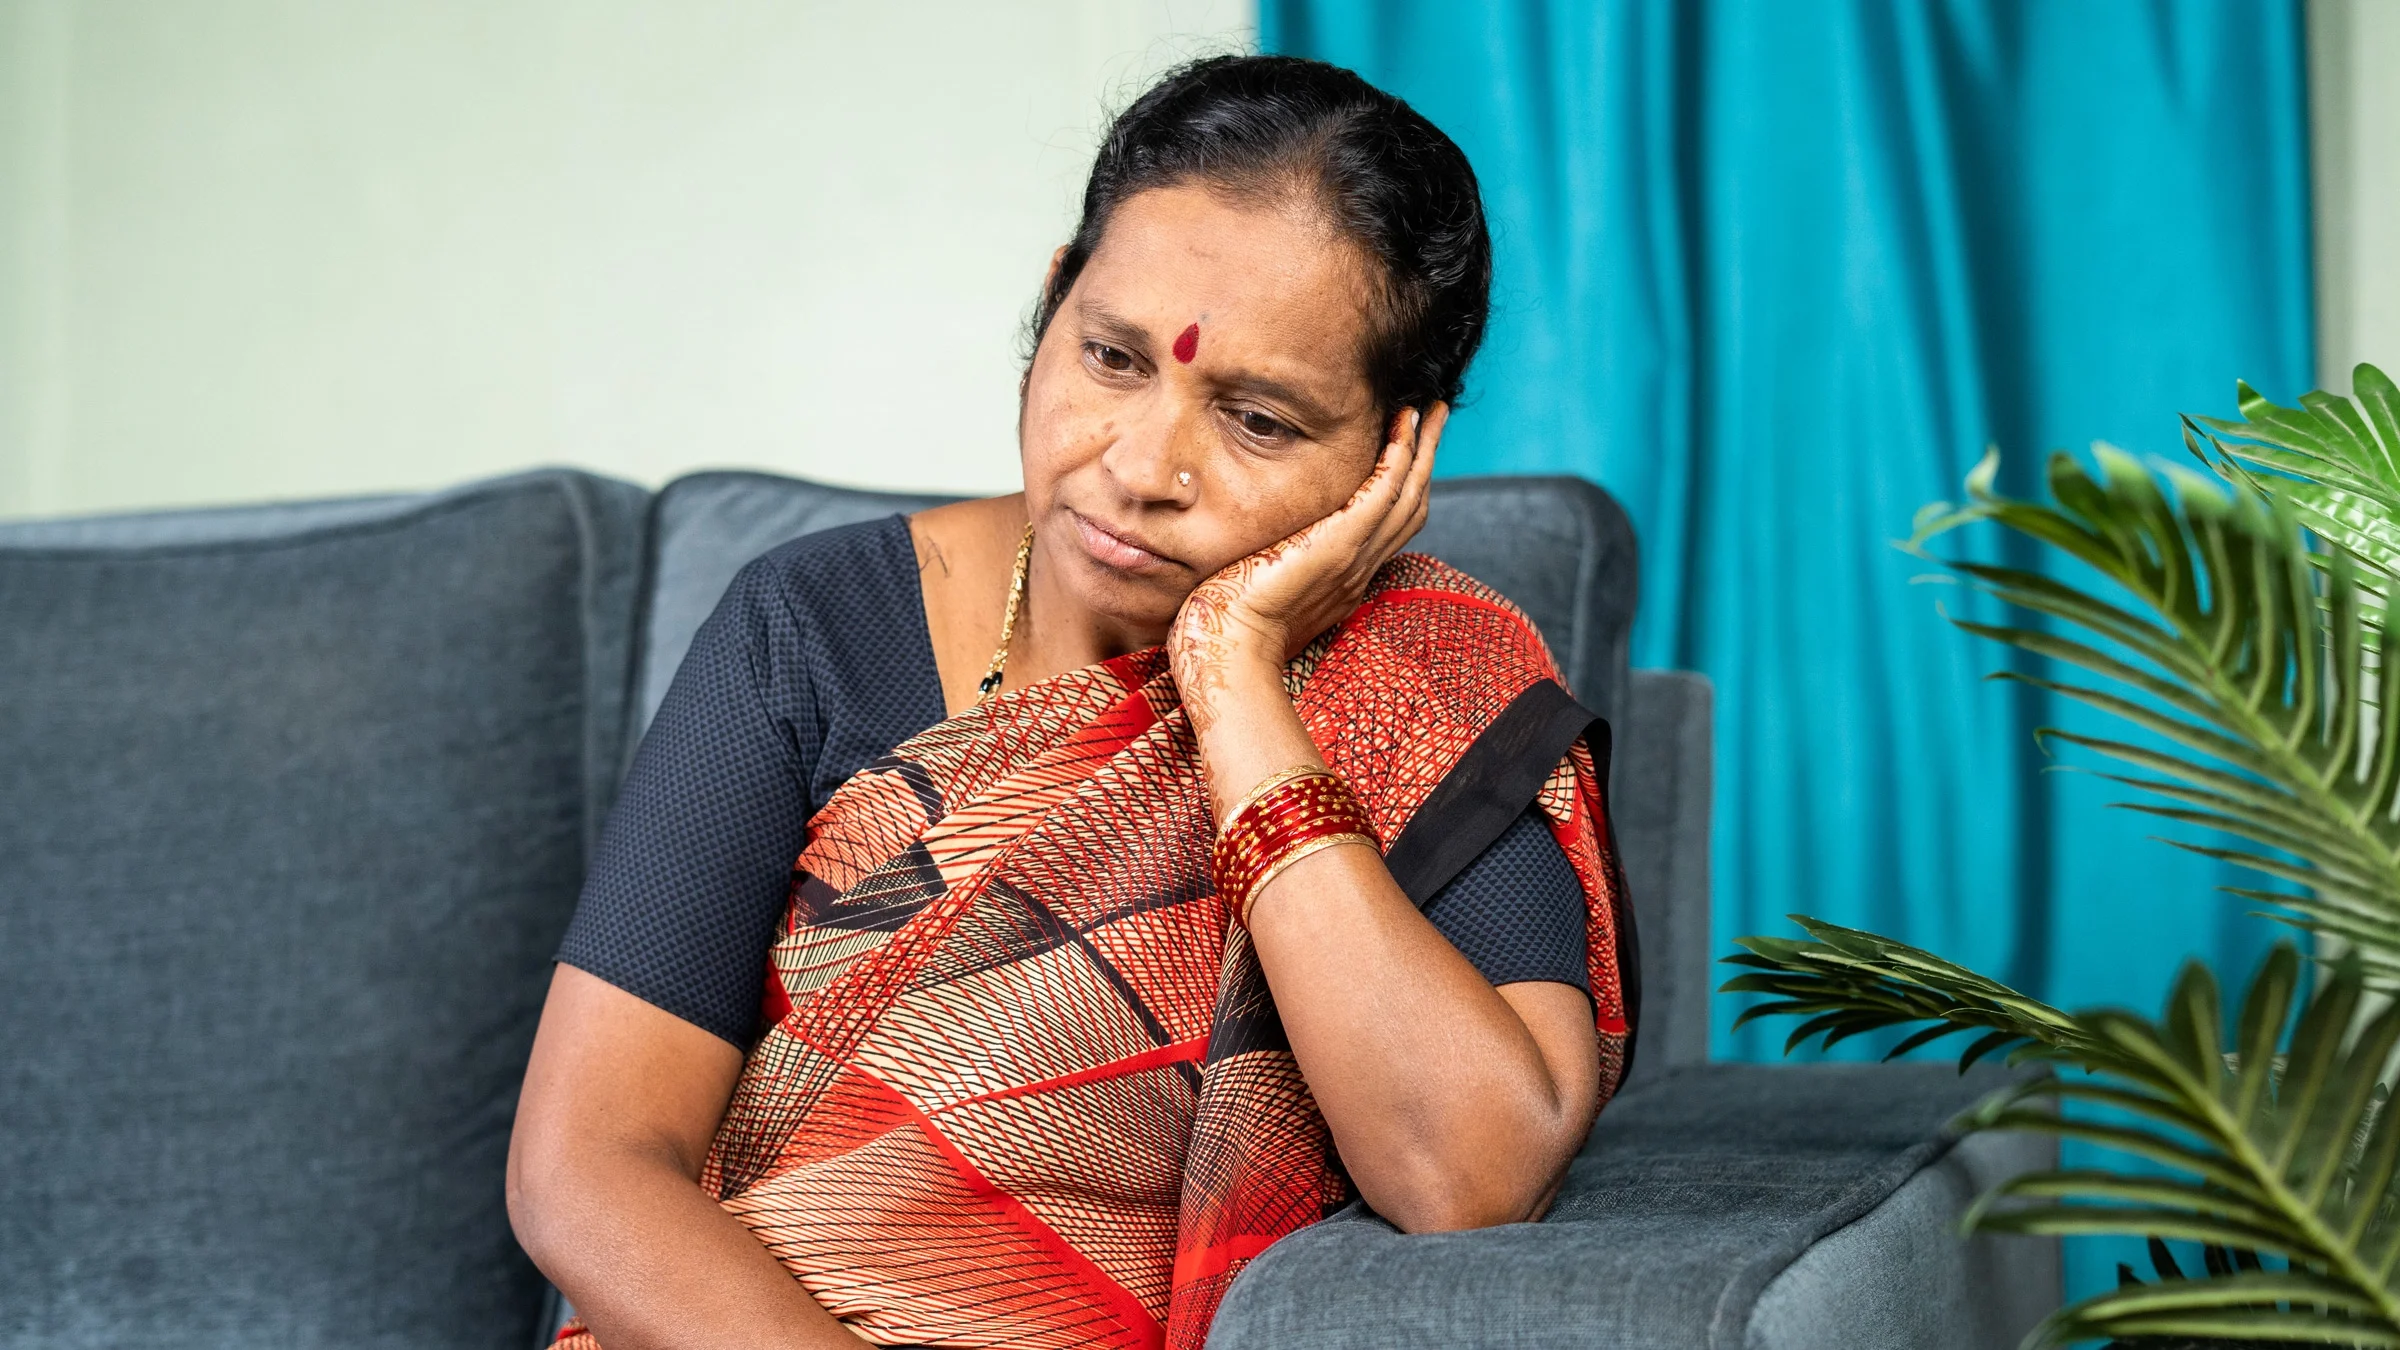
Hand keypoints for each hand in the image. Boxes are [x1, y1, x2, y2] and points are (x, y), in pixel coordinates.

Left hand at [1169, 404, 1444, 730]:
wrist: (1228, 651)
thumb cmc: (1227, 628)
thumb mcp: (1257, 587)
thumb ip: (1267, 562)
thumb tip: (1252, 545)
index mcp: (1342, 580)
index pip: (1386, 526)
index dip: (1402, 487)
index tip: (1405, 451)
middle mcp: (1358, 568)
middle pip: (1410, 506)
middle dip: (1425, 458)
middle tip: (1433, 417)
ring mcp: (1354, 557)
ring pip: (1408, 495)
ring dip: (1422, 448)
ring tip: (1429, 410)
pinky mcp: (1340, 545)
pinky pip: (1384, 492)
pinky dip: (1399, 457)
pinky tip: (1402, 427)